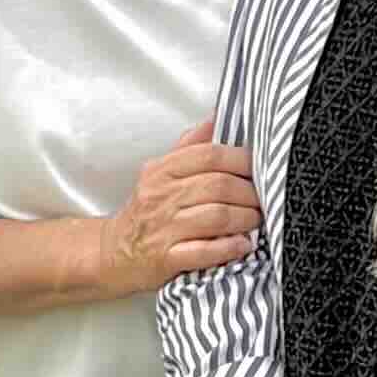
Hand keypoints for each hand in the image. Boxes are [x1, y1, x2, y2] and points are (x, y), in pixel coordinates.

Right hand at [102, 123, 260, 296]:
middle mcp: (161, 196)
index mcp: (163, 170)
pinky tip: (242, 245)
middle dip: (249, 193)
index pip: (209, 155)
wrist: (114, 252)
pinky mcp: (166, 259)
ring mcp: (164, 228)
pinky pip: (204, 252)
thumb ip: (191, 145)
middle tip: (263, 199)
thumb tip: (217, 117)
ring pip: (216, 216)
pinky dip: (229, 247)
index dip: (242, 160)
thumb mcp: (161, 171)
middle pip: (218, 186)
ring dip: (245, 218)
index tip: (260, 168)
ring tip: (255, 220)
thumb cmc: (147, 210)